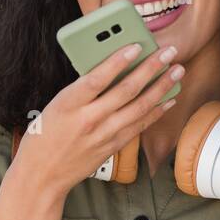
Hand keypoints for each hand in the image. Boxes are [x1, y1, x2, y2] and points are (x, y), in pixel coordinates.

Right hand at [11, 42, 182, 198]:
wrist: (43, 174)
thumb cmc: (46, 134)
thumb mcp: (56, 105)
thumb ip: (82, 89)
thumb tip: (113, 67)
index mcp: (68, 104)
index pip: (97, 78)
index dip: (118, 61)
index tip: (137, 45)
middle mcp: (88, 119)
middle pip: (126, 90)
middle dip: (151, 68)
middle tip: (170, 52)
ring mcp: (103, 135)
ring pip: (140, 107)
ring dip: (162, 87)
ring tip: (177, 71)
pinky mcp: (113, 146)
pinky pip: (140, 125)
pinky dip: (156, 110)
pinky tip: (169, 99)